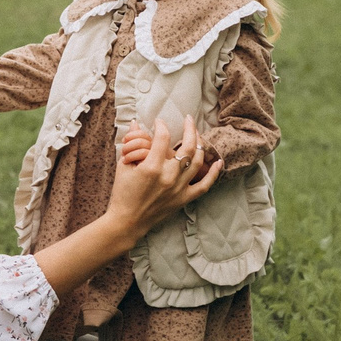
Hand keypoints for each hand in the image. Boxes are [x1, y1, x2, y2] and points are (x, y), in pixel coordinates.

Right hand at [104, 117, 222, 243]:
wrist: (127, 221)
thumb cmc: (122, 193)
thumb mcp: (123, 166)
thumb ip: (131, 143)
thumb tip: (136, 122)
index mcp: (151, 167)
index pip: (162, 137)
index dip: (161, 126)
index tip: (159, 123)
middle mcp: (168, 177)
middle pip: (187, 146)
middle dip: (190, 128)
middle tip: (188, 119)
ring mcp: (178, 188)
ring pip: (197, 162)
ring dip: (200, 145)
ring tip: (198, 135)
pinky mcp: (183, 199)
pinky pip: (204, 185)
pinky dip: (213, 174)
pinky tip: (219, 161)